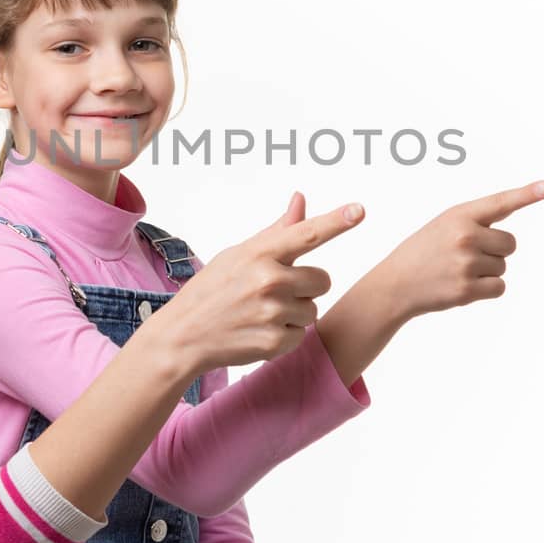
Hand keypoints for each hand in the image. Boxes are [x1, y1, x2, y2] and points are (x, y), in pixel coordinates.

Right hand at [148, 192, 364, 372]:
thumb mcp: (238, 254)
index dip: (336, 222)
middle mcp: (269, 281)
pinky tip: (259, 332)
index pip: (306, 234)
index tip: (359, 210)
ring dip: (295, 313)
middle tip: (276, 292)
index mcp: (260, 254)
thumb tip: (301, 199)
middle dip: (307, 286)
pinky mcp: (274, 343)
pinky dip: (286, 336)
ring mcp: (272, 313)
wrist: (183, 335)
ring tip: (261, 313)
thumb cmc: (213, 289)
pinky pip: (301, 335)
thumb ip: (277, 231)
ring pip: (313, 310)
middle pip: (323, 279)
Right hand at [376, 180, 543, 319]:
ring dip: (487, 271)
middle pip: (510, 243)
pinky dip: (487, 289)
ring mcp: (466, 263)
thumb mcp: (444, 225)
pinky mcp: (468, 288)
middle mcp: (465, 236)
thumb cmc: (424, 252)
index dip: (526, 194)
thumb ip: (476, 223)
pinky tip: (463, 286)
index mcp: (459, 215)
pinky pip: (500, 287)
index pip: (500, 203)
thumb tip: (510, 237)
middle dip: (495, 251)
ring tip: (456, 271)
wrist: (394, 284)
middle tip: (465, 255)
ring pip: (503, 266)